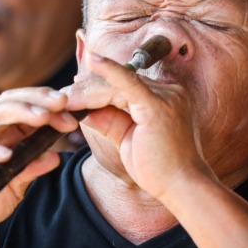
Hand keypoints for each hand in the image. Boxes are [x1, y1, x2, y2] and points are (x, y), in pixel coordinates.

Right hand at [0, 87, 78, 223]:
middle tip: (62, 104)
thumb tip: (55, 157)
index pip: (25, 105)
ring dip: (20, 111)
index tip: (73, 112)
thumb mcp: (14, 187)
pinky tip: (6, 154)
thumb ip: (31, 170)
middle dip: (38, 99)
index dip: (48, 105)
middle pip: (10, 101)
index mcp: (1, 131)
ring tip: (42, 117)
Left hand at [65, 53, 206, 199]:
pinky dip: (109, 71)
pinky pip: (128, 82)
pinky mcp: (157, 104)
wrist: (184, 188)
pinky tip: (92, 60)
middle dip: (88, 89)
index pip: (125, 86)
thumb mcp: (128, 139)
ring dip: (89, 92)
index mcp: (164, 98)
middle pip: (119, 83)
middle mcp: (169, 92)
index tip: (76, 91)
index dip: (98, 88)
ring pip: (117, 85)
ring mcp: (165, 96)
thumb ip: (109, 119)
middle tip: (63, 96)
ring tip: (66, 100)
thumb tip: (84, 108)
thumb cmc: (159, 168)